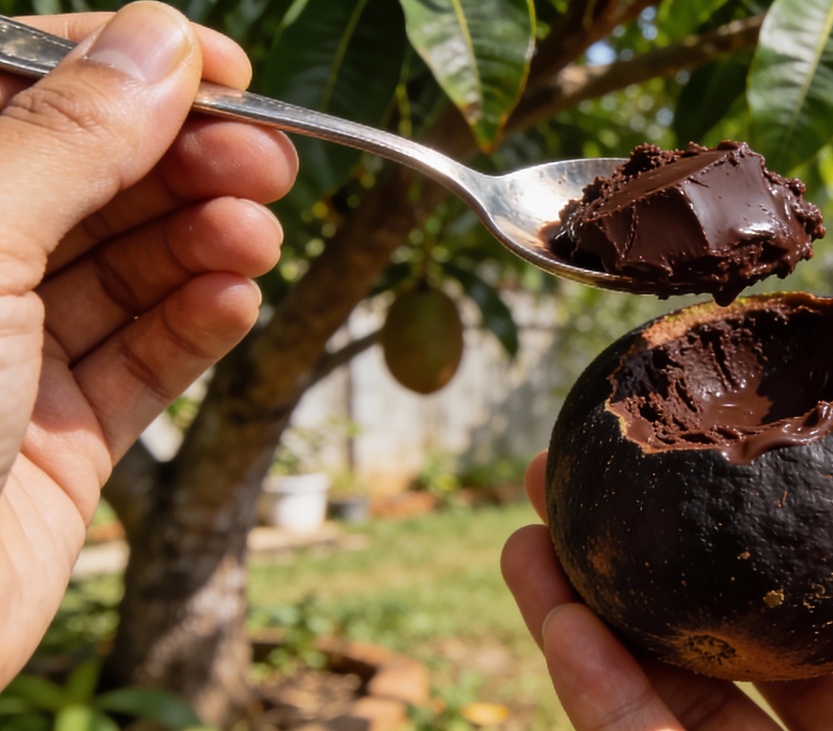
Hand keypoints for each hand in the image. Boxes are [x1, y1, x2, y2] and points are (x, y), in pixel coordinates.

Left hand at [0, 2, 295, 682]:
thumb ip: (69, 140)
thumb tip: (164, 42)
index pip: (28, 94)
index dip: (130, 72)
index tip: (229, 72)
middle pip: (93, 183)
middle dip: (187, 163)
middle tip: (271, 160)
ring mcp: (6, 359)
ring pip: (129, 272)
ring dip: (205, 243)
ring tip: (258, 235)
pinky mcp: (59, 440)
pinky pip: (142, 364)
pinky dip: (197, 326)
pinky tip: (235, 300)